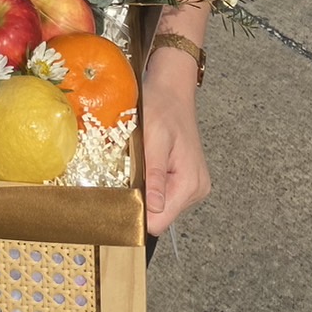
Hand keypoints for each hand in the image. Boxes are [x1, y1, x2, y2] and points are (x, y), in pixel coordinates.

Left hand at [141, 51, 210, 236]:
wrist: (171, 89)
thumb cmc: (162, 107)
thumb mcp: (154, 138)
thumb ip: (154, 175)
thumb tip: (153, 209)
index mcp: (189, 184)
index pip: (159, 222)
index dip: (137, 215)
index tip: (117, 201)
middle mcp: (195, 189)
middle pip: (158, 215)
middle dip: (138, 200)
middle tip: (123, 177)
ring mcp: (191, 185)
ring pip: (158, 204)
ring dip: (142, 190)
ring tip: (135, 165)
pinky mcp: (184, 179)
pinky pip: (162, 192)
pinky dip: (148, 183)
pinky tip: (143, 164)